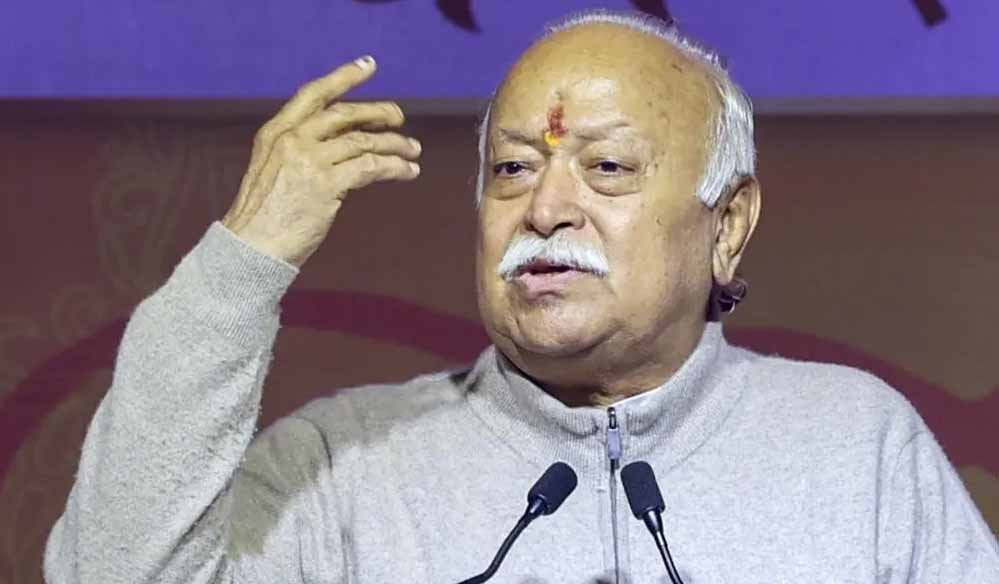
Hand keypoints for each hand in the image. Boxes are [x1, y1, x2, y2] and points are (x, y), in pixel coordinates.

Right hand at [222, 56, 421, 266]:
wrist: (251, 248)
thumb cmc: (263, 217)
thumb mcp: (273, 171)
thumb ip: (300, 151)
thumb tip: (344, 140)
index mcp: (275, 133)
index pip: (314, 94)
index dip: (343, 77)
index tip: (368, 66)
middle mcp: (292, 140)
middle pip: (344, 114)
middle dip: (378, 113)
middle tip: (400, 118)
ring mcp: (309, 161)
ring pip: (363, 141)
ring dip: (394, 144)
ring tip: (413, 151)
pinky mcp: (326, 185)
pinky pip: (371, 167)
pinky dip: (395, 167)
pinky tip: (408, 172)